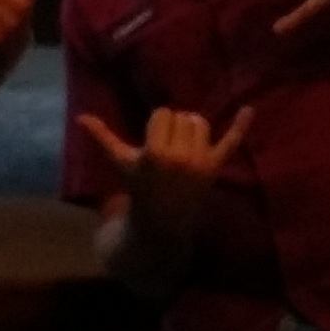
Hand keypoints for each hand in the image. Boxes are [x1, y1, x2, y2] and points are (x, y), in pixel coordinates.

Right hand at [76, 104, 255, 231]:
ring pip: (200, 123)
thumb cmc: (138, 187)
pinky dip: (240, 127)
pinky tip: (249, 110)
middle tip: (166, 147)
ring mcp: (200, 162)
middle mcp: (181, 156)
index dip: (156, 125)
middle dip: (173, 127)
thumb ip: (103, 138)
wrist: (161, 220)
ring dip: (191, 128)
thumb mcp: (121, 162)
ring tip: (181, 144)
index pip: (163, 114)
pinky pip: (230, 142)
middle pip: (182, 116)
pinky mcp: (214, 167)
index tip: (152, 142)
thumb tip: (81, 117)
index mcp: (156, 152)